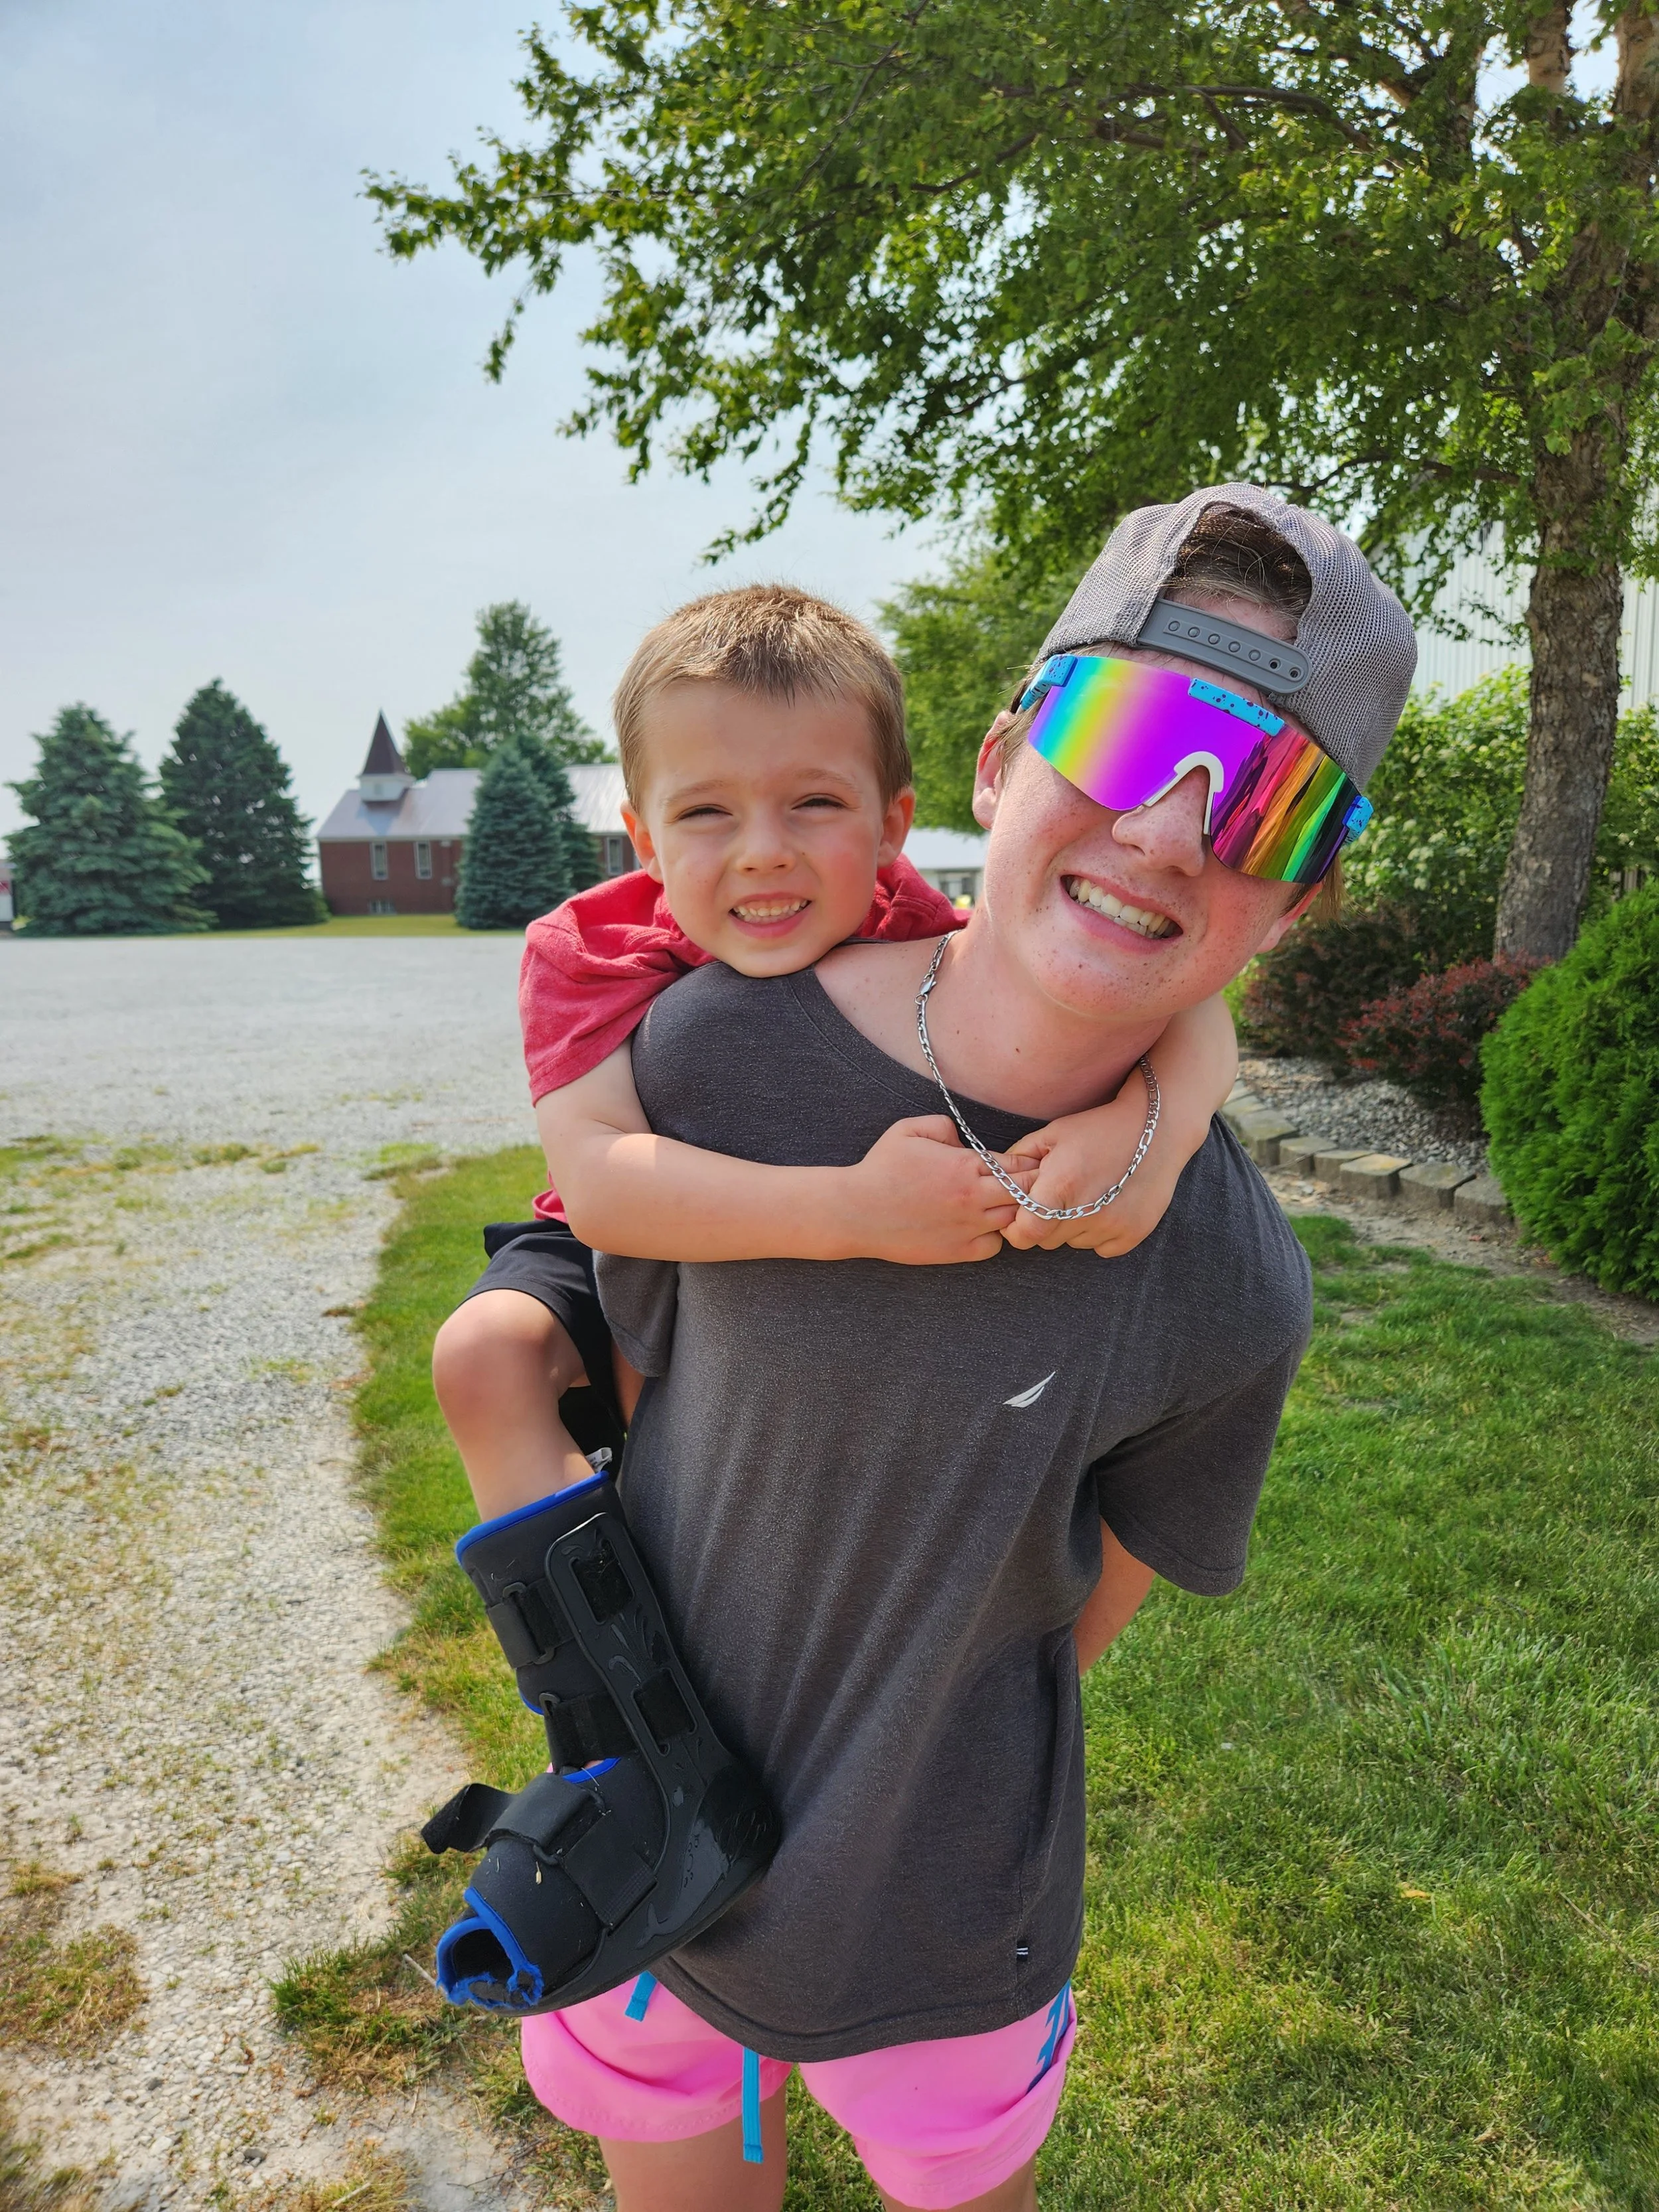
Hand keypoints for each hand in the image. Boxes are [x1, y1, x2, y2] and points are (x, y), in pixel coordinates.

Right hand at [840, 1116, 1025, 1263]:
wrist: (856, 1213)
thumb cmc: (880, 1169)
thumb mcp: (908, 1130)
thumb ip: (944, 1126)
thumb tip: (964, 1139)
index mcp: (964, 1166)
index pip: (1018, 1165)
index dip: (1026, 1165)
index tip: (1024, 1165)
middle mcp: (972, 1198)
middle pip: (1026, 1194)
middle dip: (1030, 1188)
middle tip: (1024, 1186)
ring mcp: (967, 1227)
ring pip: (1013, 1221)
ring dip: (1013, 1212)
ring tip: (1000, 1205)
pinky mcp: (957, 1251)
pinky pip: (993, 1246)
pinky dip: (994, 1237)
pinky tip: (980, 1227)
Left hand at [999, 1091, 1179, 1256]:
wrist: (1155, 1130)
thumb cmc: (1098, 1129)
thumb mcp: (1052, 1134)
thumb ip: (1019, 1160)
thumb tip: (996, 1182)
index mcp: (1060, 1187)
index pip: (1024, 1233)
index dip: (1018, 1227)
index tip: (1021, 1215)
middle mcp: (1087, 1211)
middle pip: (1047, 1240)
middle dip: (1045, 1223)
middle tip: (1059, 1196)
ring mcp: (1113, 1226)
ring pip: (1074, 1243)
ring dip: (1073, 1227)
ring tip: (1088, 1195)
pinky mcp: (1133, 1234)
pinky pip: (1102, 1247)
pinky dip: (1099, 1232)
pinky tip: (1108, 1204)